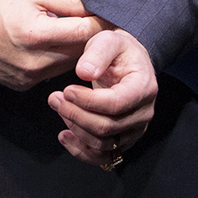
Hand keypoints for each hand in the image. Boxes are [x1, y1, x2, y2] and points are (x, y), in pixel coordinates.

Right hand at [0, 0, 104, 89]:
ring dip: (75, 51)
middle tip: (94, 24)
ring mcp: (28, 77)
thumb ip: (68, 0)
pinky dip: (57, 61)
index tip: (108, 16)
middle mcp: (33, 61)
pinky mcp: (23, 85)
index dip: (100, 23)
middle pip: (80, 52)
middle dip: (90, 38)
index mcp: (35, 33)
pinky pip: (52, 74)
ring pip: (68, 65)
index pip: (84, 32)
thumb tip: (96, 7)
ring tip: (72, 34)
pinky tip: (51, 47)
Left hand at [48, 29, 157, 167]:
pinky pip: (103, 157)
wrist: (127, 64)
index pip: (116, 103)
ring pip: (103, 144)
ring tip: (58, 108)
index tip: (66, 90)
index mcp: (144, 87)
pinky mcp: (123, 140)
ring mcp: (134, 130)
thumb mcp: (107, 41)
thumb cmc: (117, 51)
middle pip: (107, 127)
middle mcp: (144, 113)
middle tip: (54, 98)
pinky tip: (64, 136)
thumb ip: (96, 54)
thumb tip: (84, 72)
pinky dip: (81, 151)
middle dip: (76, 114)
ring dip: (75, 129)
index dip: (88, 101)